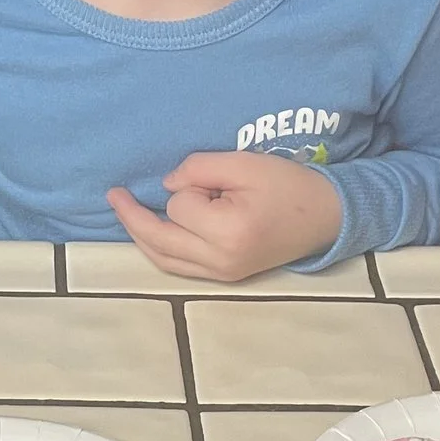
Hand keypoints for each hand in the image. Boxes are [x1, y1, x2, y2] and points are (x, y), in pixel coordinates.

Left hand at [108, 150, 343, 282]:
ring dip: (140, 236)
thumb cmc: (289, 185)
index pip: (180, 207)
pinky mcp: (225, 277)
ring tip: (123, 211)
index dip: (187, 187)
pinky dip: (159, 249)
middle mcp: (221, 261)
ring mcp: (222, 274)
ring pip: (163, 260)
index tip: (211, 180)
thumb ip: (199, 169)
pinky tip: (148, 232)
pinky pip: (178, 267)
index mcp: (229, 232)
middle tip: (112, 194)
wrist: (327, 217)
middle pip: (159, 242)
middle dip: (132, 217)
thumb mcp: (245, 163)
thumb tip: (166, 186)